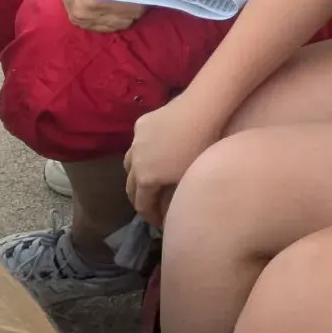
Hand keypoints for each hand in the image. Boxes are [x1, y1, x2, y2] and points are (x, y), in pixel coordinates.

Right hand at [46, 0, 165, 32]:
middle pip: (129, 16)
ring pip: (119, 24)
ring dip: (126, 13)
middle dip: (137, 4)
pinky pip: (106, 27)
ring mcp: (82, 17)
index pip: (135, 6)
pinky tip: (112, 4)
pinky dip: (114, 18)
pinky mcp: (78, 21)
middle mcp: (88, 9)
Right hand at [124, 91, 223, 224]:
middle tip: (153, 205)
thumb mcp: (188, 178)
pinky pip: (138, 143)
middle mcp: (135, 160)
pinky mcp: (142, 123)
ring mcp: (136, 140)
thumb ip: (173, 195)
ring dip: (136, 175)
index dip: (151, 217)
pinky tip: (155, 150)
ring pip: (129, 163)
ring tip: (149, 179)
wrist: (202, 109)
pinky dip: (142, 153)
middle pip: (130, 186)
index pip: (142, 205)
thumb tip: (171, 206)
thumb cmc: (201, 146)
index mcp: (145, 178)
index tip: (161, 223)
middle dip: (140, 198)